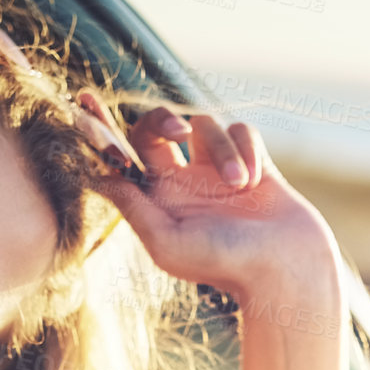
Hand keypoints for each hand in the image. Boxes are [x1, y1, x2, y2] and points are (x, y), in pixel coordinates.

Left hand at [74, 90, 340, 304]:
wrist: (286, 269)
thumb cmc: (224, 264)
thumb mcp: (167, 241)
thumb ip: (132, 206)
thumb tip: (97, 176)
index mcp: (157, 200)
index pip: (120, 156)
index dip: (100, 129)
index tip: (82, 100)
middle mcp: (183, 181)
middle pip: (155, 126)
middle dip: (162, 119)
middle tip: (178, 131)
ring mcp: (217, 170)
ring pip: (204, 125)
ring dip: (223, 150)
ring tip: (241, 186)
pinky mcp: (253, 161)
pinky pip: (241, 129)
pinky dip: (248, 151)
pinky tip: (257, 181)